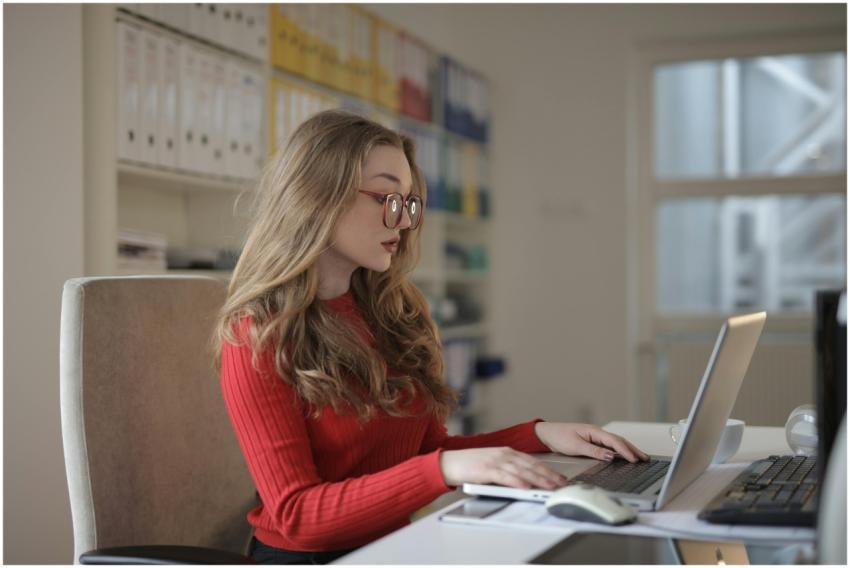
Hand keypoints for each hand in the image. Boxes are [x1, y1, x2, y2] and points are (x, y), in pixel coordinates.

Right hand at [439, 447, 567, 489]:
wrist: (449, 462)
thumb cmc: (470, 466)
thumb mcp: (492, 464)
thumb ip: (508, 469)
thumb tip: (526, 481)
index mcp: (506, 452)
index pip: (532, 461)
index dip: (547, 469)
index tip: (559, 477)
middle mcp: (503, 454)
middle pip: (530, 465)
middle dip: (548, 475)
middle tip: (561, 484)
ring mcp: (495, 461)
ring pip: (522, 471)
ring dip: (538, 479)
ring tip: (550, 487)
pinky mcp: (486, 469)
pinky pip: (505, 476)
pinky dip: (517, 482)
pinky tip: (526, 487)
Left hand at [534, 422, 649, 462]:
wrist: (547, 434)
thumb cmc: (559, 437)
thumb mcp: (576, 446)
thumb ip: (594, 451)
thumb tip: (611, 456)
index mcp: (594, 431)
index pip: (614, 441)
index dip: (626, 451)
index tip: (635, 459)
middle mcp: (596, 432)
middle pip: (619, 441)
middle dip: (633, 449)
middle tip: (645, 458)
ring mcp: (595, 436)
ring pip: (615, 443)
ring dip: (628, 450)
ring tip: (640, 457)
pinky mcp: (592, 441)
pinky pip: (609, 446)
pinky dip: (619, 450)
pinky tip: (624, 456)